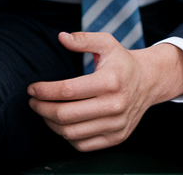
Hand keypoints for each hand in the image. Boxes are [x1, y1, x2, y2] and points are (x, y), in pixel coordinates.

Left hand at [28, 32, 182, 152]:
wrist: (149, 81)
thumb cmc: (122, 62)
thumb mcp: (106, 43)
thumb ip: (83, 39)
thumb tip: (61, 37)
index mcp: (111, 81)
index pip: (67, 91)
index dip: (44, 91)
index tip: (33, 88)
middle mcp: (115, 105)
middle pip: (66, 115)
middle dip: (42, 108)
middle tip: (33, 102)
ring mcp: (117, 124)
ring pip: (71, 133)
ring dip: (51, 123)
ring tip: (44, 111)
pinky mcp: (117, 137)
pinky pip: (83, 145)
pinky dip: (66, 136)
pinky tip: (61, 123)